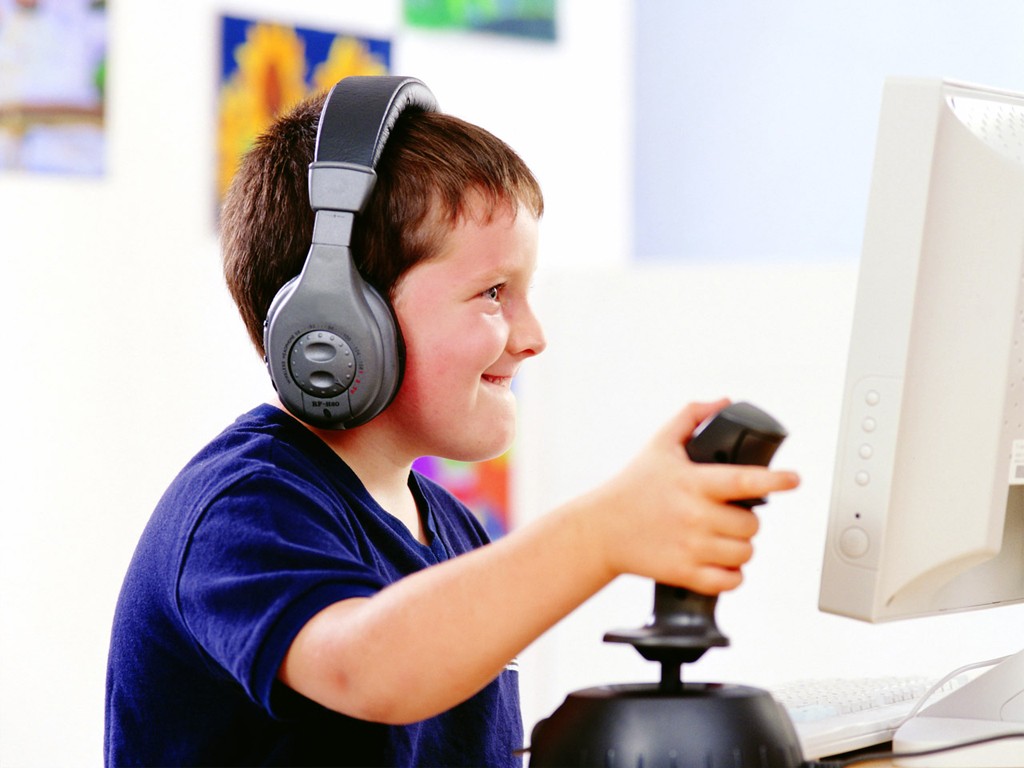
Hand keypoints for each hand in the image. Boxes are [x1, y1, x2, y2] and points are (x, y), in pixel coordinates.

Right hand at [587, 399, 800, 594]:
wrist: (600, 530)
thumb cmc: (631, 487)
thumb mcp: (659, 444)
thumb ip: (691, 418)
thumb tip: (722, 402)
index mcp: (693, 482)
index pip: (745, 481)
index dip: (775, 480)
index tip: (793, 479)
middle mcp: (695, 516)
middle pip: (752, 524)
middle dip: (745, 518)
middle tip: (728, 514)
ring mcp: (691, 547)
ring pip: (745, 553)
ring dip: (740, 546)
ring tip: (722, 537)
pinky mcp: (684, 573)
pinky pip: (730, 582)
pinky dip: (731, 575)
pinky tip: (719, 562)